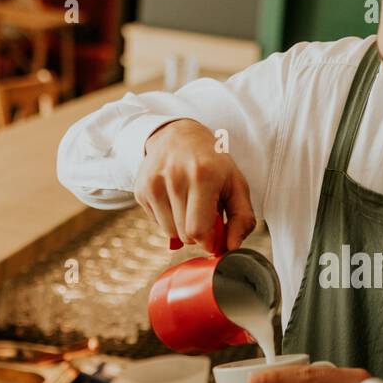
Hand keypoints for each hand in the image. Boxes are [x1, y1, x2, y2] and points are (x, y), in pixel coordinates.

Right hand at [136, 119, 255, 249]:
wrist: (179, 136)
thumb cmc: (213, 163)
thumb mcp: (237, 184)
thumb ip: (242, 219)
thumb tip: (231, 247)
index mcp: (202, 176)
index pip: (198, 230)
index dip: (209, 241)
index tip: (216, 235)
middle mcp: (174, 178)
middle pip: (184, 234)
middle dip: (199, 233)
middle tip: (206, 214)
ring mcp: (153, 183)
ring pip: (170, 232)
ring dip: (183, 226)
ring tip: (190, 204)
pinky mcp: (140, 190)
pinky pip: (157, 223)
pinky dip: (169, 218)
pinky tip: (176, 199)